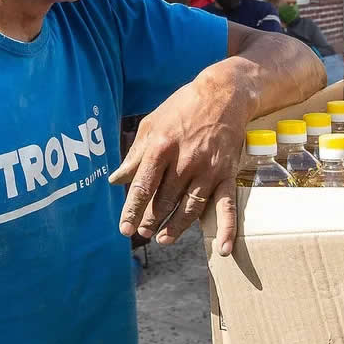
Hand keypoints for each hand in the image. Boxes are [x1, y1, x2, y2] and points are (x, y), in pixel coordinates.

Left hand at [109, 71, 251, 257]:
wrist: (224, 94)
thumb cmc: (184, 107)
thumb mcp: (152, 123)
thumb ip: (135, 154)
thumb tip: (116, 179)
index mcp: (161, 147)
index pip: (142, 186)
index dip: (132, 210)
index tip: (124, 229)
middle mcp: (184, 161)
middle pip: (164, 201)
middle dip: (151, 220)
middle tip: (143, 232)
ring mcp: (208, 170)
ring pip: (189, 208)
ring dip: (175, 228)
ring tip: (163, 239)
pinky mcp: (226, 174)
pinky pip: (227, 206)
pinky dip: (226, 229)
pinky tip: (223, 249)